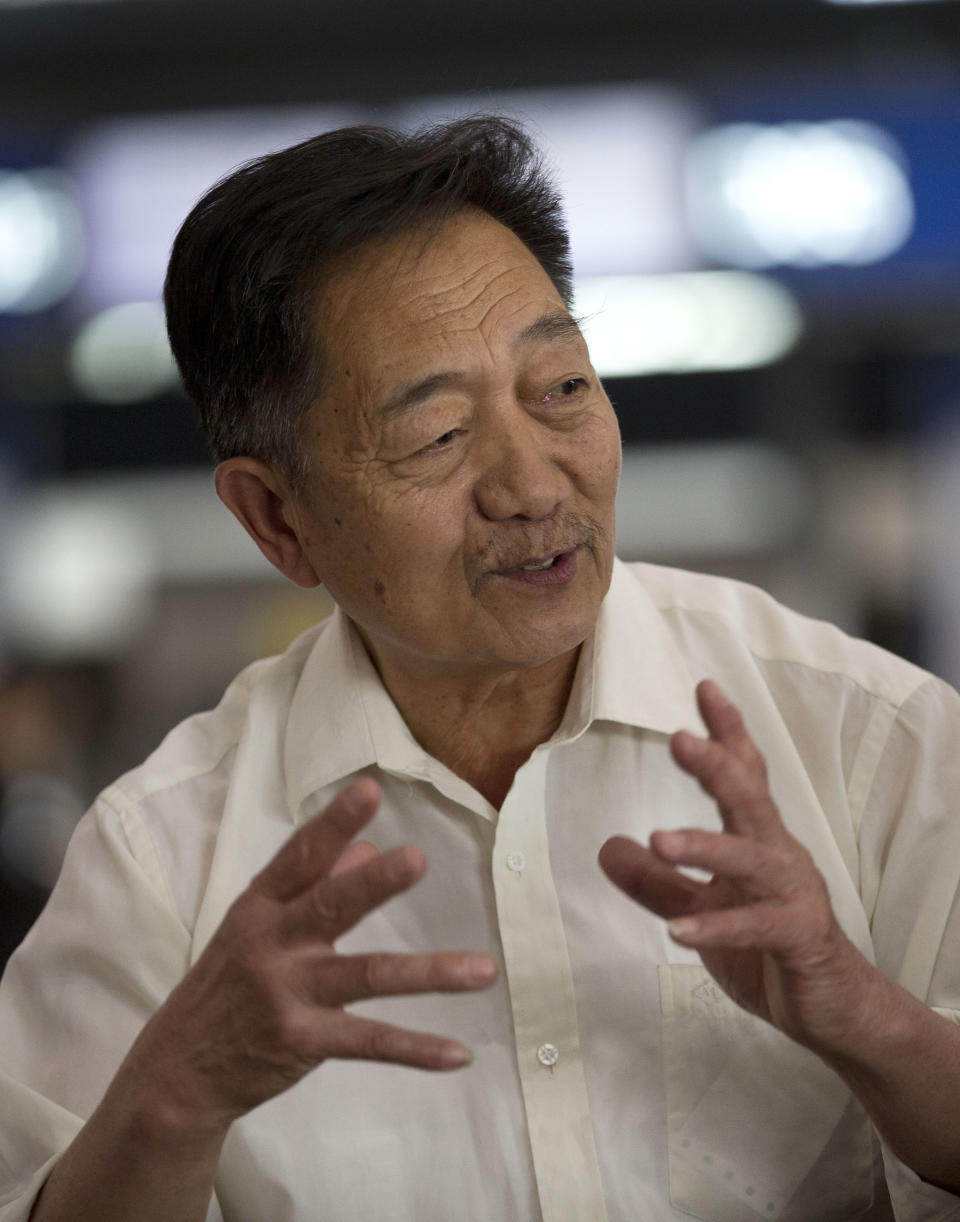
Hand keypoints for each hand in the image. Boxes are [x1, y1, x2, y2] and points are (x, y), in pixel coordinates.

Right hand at [122, 778, 497, 1138]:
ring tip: (485, 968)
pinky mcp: (303, 1042)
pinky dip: (416, 1049)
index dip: (333, 823)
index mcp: (260, 907)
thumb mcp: (257, 927)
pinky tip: (459, 1053)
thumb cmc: (228, 983)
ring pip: (367, 977)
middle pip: (330, 907)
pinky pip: (369, 1043)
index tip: (369, 789)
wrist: (177, 1072)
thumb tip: (367, 848)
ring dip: (429, 972)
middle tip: (417, 858)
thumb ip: (312, 886)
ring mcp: (288, 995)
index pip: (299, 857)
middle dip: (373, 883)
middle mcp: (273, 945)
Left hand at [598, 680, 875, 1056]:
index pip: (744, 775)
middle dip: (718, 766)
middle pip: (750, 799)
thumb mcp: (703, 910)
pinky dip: (717, 927)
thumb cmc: (770, 948)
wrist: (835, 1008)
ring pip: (752, 858)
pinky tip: (678, 930)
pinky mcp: (799, 937)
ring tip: (659, 839)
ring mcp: (793, 894)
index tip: (704, 688)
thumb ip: (657, 882)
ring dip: (706, 846)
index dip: (725, 733)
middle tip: (680, 738)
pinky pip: (756, 927)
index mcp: (757, 839)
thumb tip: (607, 848)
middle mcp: (779, 855)